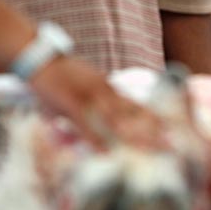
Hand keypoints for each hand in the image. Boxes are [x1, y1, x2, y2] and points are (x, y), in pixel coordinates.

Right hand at [28, 55, 164, 150]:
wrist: (39, 57)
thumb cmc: (61, 73)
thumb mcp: (87, 82)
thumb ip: (99, 98)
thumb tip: (109, 114)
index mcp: (108, 88)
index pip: (136, 105)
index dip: (154, 118)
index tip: (171, 131)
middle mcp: (104, 92)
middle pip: (132, 115)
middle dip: (152, 131)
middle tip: (170, 145)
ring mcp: (88, 97)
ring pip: (115, 120)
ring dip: (133, 136)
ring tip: (148, 151)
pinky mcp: (70, 103)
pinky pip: (86, 124)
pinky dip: (96, 139)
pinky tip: (106, 153)